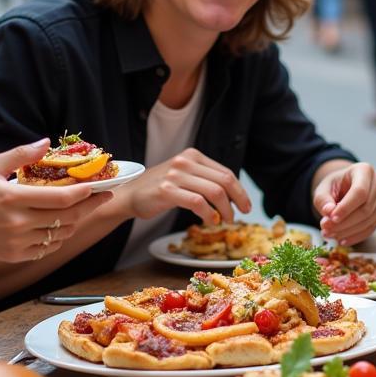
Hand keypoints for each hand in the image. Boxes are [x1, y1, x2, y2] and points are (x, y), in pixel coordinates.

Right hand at [0, 140, 111, 262]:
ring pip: (61, 234)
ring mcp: (18, 242)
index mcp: (14, 198)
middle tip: (104, 196)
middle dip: (91, 206)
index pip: (62, 199)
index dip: (86, 193)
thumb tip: (46, 143)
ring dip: (76, 221)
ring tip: (84, 209)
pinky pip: (48, 248)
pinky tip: (61, 225)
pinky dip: (59, 237)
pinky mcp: (15, 255)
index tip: (100, 185)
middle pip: (69, 217)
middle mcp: (20, 223)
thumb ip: (20, 154)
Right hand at [122, 147, 250, 223]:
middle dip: (238, 200)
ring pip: (214, 192)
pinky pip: (198, 203)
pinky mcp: (167, 190)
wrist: (129, 194)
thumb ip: (204, 179)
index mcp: (193, 155)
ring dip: (225, 210)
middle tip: (241, 214)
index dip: (240, 190)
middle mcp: (185, 162)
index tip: (246, 205)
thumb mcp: (183, 175)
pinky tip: (210, 221)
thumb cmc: (159, 188)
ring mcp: (175, 175)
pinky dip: (209, 214)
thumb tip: (233, 194)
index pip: (226, 173)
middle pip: (224, 181)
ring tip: (225, 220)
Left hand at [314, 161, 375, 245]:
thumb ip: (323, 200)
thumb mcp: (323, 189)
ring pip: (369, 220)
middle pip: (366, 208)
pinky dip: (356, 236)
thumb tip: (329, 212)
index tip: (331, 219)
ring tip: (329, 234)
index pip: (359, 192)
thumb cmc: (334, 185)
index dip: (346, 208)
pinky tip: (341, 240)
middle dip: (345, 223)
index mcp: (364, 170)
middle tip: (325, 230)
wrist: (344, 187)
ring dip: (348, 231)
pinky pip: (371, 228)